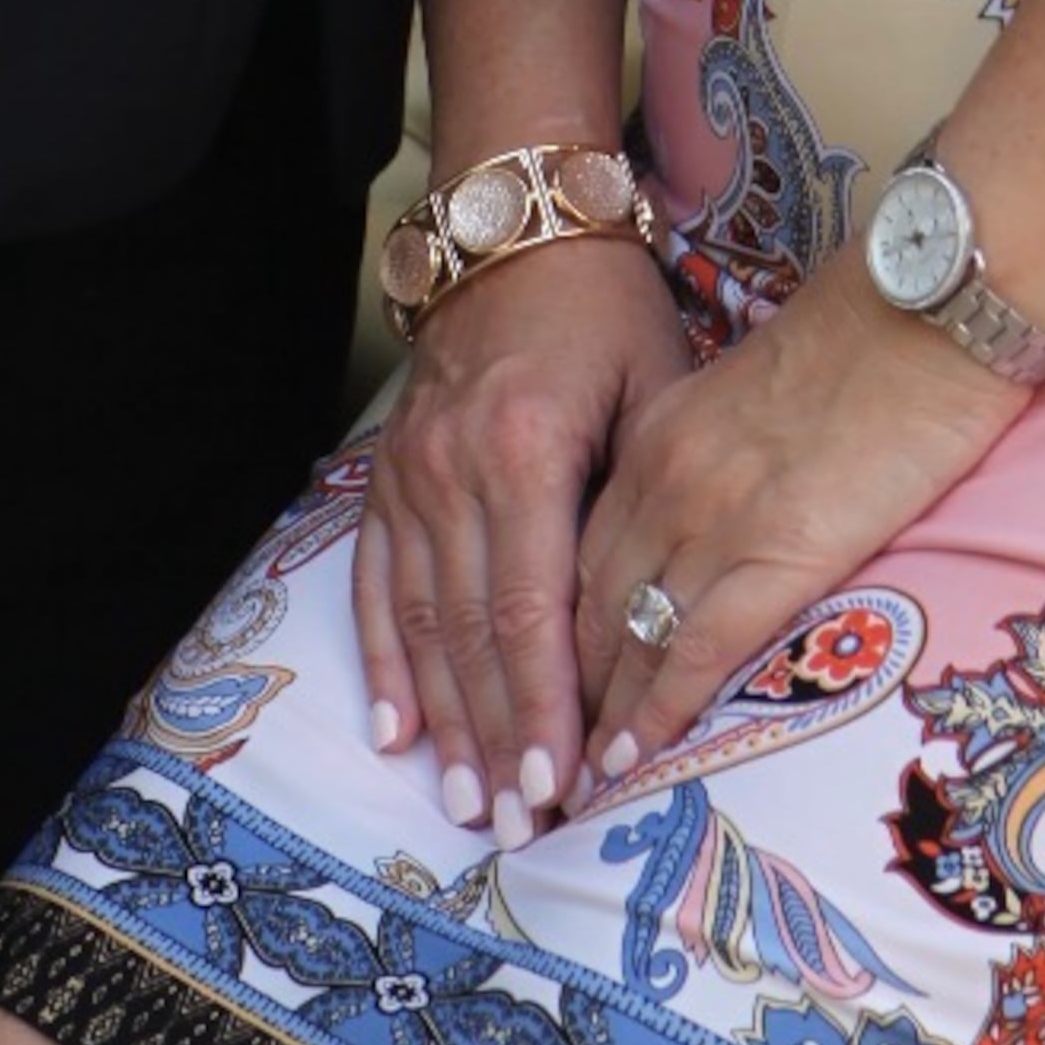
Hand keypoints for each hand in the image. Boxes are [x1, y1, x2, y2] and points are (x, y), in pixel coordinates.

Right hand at [351, 238, 692, 841]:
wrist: (512, 221)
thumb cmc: (604, 305)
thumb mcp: (652, 382)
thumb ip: (647, 494)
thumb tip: (668, 616)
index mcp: (527, 446)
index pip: (530, 607)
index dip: (542, 703)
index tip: (558, 783)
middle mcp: (455, 467)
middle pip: (471, 631)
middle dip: (494, 736)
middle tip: (513, 824)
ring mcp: (411, 471)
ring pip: (420, 618)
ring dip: (442, 718)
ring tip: (461, 800)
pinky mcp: (389, 471)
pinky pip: (375, 579)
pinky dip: (382, 658)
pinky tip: (393, 727)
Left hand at [576, 265, 1023, 782]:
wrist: (923, 314)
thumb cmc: (864, 350)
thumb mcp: (753, 400)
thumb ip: (712, 462)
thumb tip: (704, 531)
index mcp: (656, 436)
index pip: (574, 552)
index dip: (546, 633)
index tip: (530, 694)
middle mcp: (664, 479)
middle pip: (580, 603)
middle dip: (549, 690)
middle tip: (529, 762)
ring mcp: (714, 517)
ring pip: (622, 635)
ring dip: (590, 721)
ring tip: (567, 789)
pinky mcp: (775, 552)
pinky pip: (696, 648)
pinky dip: (655, 712)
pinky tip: (632, 761)